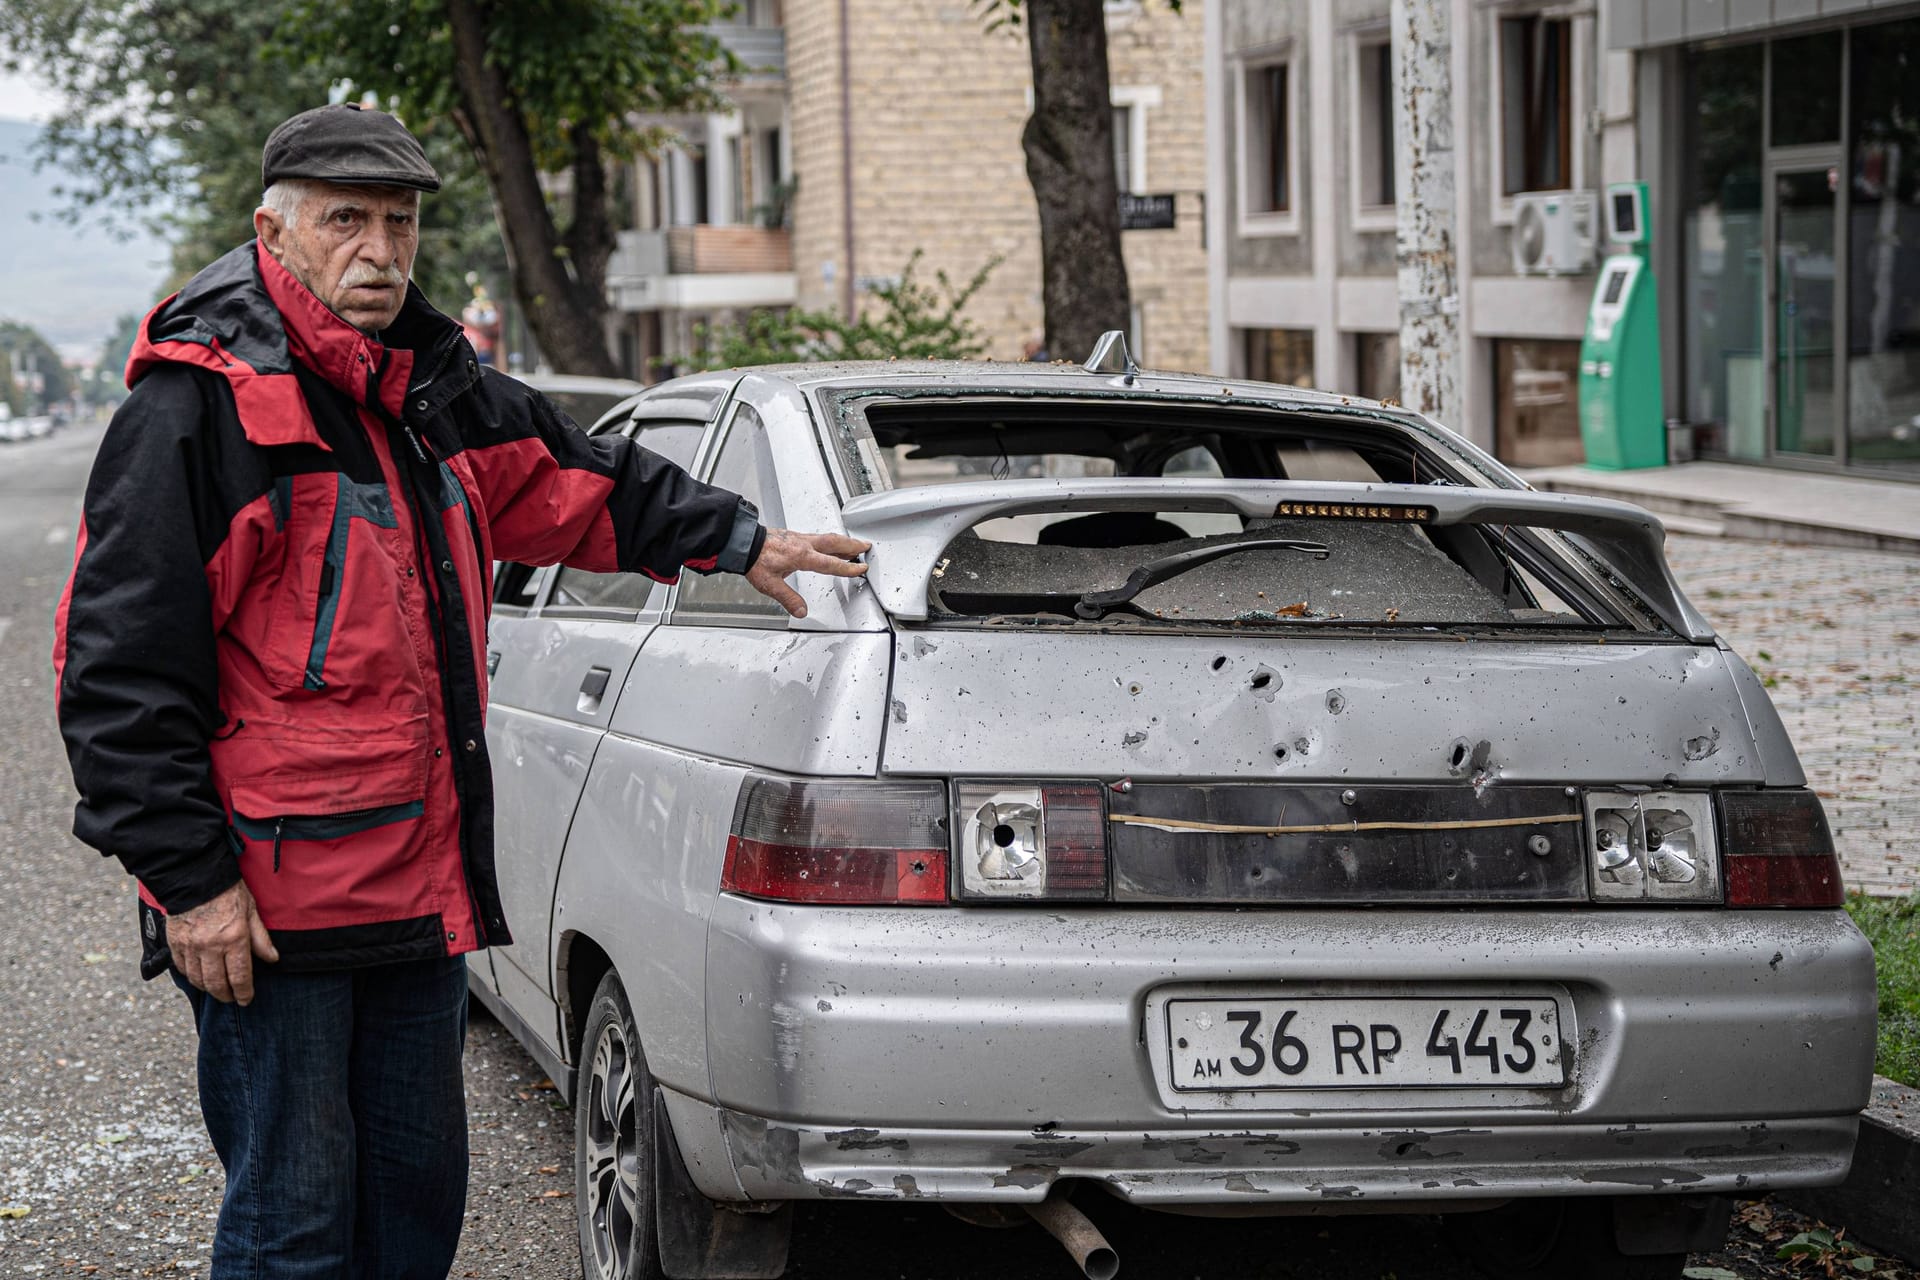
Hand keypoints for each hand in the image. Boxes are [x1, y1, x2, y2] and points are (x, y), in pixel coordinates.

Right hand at [169, 881, 278, 1005]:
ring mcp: (190, 946)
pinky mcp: (175, 943)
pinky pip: (182, 968)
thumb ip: (261, 938)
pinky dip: (191, 976)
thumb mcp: (251, 911)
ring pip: (198, 979)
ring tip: (217, 989)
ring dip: (208, 988)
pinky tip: (199, 976)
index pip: (240, 976)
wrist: (195, 877)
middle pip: (217, 983)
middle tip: (232, 998)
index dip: (244, 993)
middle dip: (226, 995)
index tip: (246, 1000)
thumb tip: (272, 959)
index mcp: (234, 938)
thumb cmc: (228, 892)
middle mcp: (211, 946)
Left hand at [745, 528, 870, 618]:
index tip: (861, 568)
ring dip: (843, 541)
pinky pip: (818, 537)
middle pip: (835, 543)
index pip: (830, 564)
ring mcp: (799, 538)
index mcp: (802, 556)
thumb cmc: (754, 559)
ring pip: (827, 538)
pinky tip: (829, 545)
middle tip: (866, 547)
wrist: (742, 542)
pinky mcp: (794, 536)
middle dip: (852, 546)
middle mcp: (803, 544)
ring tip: (854, 545)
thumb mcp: (770, 585)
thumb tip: (801, 611)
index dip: (848, 567)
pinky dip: (830, 541)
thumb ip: (788, 598)